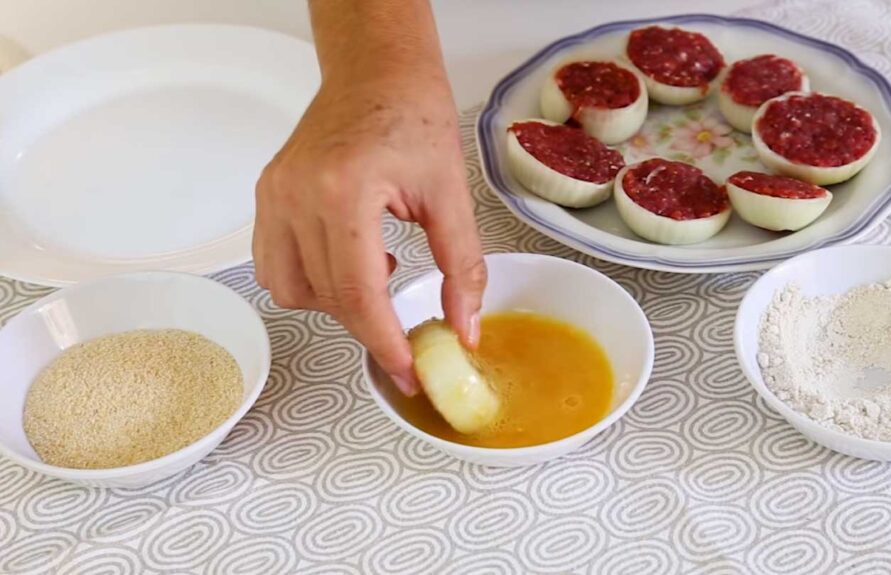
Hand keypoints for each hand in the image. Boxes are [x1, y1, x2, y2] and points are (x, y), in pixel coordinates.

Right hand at [253, 73, 485, 395]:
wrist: (376, 71)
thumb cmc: (413, 115)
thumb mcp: (451, 194)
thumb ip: (462, 268)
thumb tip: (464, 328)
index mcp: (344, 190)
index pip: (358, 293)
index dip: (385, 343)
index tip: (407, 371)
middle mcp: (297, 194)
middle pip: (327, 298)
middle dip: (369, 328)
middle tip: (407, 335)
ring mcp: (274, 195)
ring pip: (291, 290)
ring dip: (336, 304)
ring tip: (377, 276)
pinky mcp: (267, 195)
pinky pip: (274, 265)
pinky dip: (310, 281)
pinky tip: (349, 260)